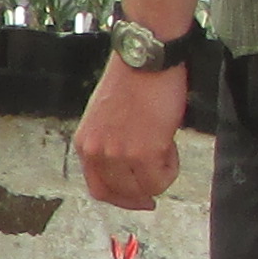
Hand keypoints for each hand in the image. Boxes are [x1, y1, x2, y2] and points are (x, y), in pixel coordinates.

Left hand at [77, 51, 190, 211]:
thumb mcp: (105, 117)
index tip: (140, 198)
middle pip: (121, 195)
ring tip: (166, 149)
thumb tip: (130, 168)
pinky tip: (171, 144)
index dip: (122, 199)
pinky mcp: (144, 152)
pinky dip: (171, 168)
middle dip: (144, 192)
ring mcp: (120, 155)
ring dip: (160, 175)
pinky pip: (162, 179)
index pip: (99, 189)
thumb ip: (110, 144)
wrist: (145, 59)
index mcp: (86, 144)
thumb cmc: (132, 80)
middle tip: (159, 179)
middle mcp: (98, 153)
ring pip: (144, 189)